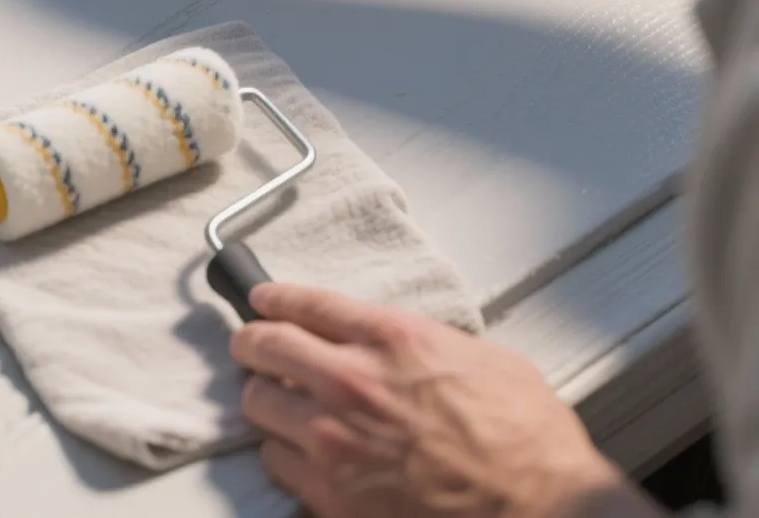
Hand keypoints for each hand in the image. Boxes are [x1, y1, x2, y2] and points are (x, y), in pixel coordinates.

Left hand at [231, 283, 663, 517]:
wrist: (544, 513)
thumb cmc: (530, 445)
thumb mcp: (486, 361)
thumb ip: (424, 344)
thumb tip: (392, 344)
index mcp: (394, 339)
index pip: (307, 303)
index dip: (275, 299)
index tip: (262, 300)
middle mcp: (353, 381)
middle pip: (263, 345)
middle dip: (252, 343)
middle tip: (252, 348)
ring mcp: (334, 438)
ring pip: (257, 404)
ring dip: (266, 401)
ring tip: (279, 405)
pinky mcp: (329, 491)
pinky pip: (274, 461)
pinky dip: (283, 454)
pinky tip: (300, 453)